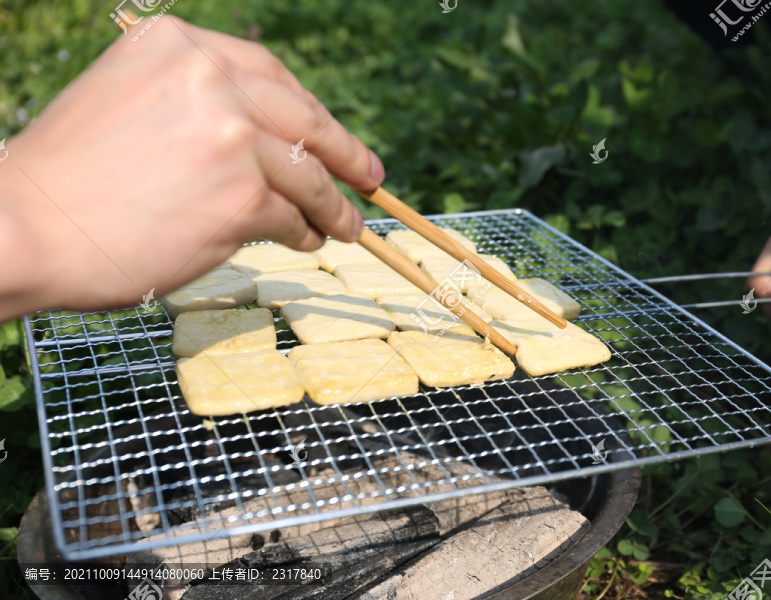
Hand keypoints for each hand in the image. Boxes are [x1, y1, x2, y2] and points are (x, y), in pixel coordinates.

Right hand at [0, 16, 383, 319]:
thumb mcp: (130, 100)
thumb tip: (266, 137)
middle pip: (305, 118)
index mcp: (180, 44)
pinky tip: (308, 240)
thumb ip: (195, 103)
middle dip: (346, 154)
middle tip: (370, 177)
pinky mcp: (242, 197)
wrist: (26, 229)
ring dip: (333, 204)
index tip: (331, 134)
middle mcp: (211, 79)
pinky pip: (293, 216)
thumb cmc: (70, 177)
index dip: (310, 111)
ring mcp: (232, 137)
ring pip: (308, 174)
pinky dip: (307, 231)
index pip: (272, 75)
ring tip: (346, 224)